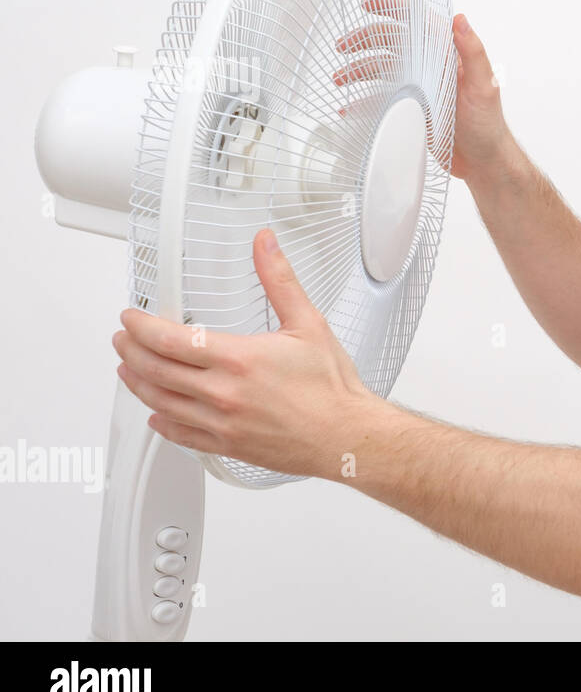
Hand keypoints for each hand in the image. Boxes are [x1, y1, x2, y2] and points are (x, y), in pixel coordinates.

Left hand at [111, 228, 393, 479]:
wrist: (346, 436)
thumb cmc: (331, 388)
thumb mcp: (308, 323)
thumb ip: (279, 280)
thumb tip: (265, 245)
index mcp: (238, 359)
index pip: (169, 340)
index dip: (141, 326)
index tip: (132, 318)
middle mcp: (222, 394)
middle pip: (155, 370)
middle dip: (131, 351)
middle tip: (123, 339)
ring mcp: (221, 423)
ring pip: (161, 403)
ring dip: (138, 383)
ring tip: (129, 369)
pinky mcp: (227, 446)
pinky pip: (181, 436)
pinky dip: (162, 424)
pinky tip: (157, 416)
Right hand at [332, 0, 511, 182]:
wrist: (483, 163)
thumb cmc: (488, 125)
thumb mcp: (483, 86)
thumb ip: (472, 53)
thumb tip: (460, 20)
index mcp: (448, 57)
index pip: (418, 23)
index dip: (393, 10)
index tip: (369, 5)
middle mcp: (431, 68)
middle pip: (392, 44)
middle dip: (365, 41)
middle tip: (342, 47)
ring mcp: (419, 89)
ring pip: (383, 71)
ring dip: (358, 71)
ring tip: (339, 78)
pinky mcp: (411, 110)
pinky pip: (383, 101)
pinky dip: (364, 102)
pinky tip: (349, 107)